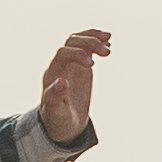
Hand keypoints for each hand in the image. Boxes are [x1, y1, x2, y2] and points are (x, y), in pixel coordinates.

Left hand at [37, 28, 112, 143]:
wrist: (63, 124)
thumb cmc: (58, 121)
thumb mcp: (56, 114)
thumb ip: (54, 98)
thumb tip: (61, 81)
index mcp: (52, 74)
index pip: (62, 53)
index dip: (77, 54)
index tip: (93, 64)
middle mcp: (60, 65)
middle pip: (72, 42)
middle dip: (89, 43)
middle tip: (107, 52)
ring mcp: (71, 63)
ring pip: (79, 40)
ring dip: (94, 37)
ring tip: (109, 41)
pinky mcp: (81, 64)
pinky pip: (87, 47)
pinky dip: (97, 40)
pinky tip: (109, 41)